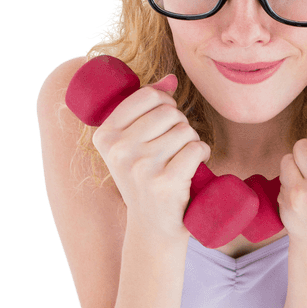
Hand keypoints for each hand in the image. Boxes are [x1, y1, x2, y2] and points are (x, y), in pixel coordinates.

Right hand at [91, 74, 210, 241]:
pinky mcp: (165, 182)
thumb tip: (171, 79)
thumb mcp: (133, 144)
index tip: (165, 122)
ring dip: (191, 140)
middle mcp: (118, 150)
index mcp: (105, 135)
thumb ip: (147, 108)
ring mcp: (141, 167)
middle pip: (169, 112)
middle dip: (180, 124)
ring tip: (182, 158)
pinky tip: (194, 166)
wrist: (152, 228)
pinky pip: (196, 148)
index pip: (147, 95)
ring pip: (185, 129)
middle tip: (176, 146)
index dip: (165, 104)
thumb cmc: (146, 179)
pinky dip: (202, 153)